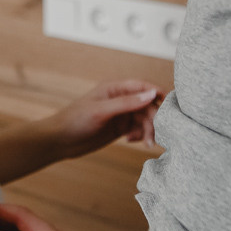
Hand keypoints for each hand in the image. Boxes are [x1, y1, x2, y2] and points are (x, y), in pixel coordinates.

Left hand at [0, 79, 163, 183]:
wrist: (60, 141)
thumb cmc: (75, 120)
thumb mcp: (101, 111)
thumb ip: (127, 103)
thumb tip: (152, 95)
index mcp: (115, 88)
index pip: (143, 87)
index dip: (158, 94)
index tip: (170, 106)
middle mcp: (120, 99)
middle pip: (147, 106)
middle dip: (154, 119)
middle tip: (155, 135)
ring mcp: (121, 114)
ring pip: (144, 119)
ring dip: (148, 130)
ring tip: (146, 143)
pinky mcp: (119, 128)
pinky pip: (138, 130)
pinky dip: (140, 135)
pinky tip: (132, 141)